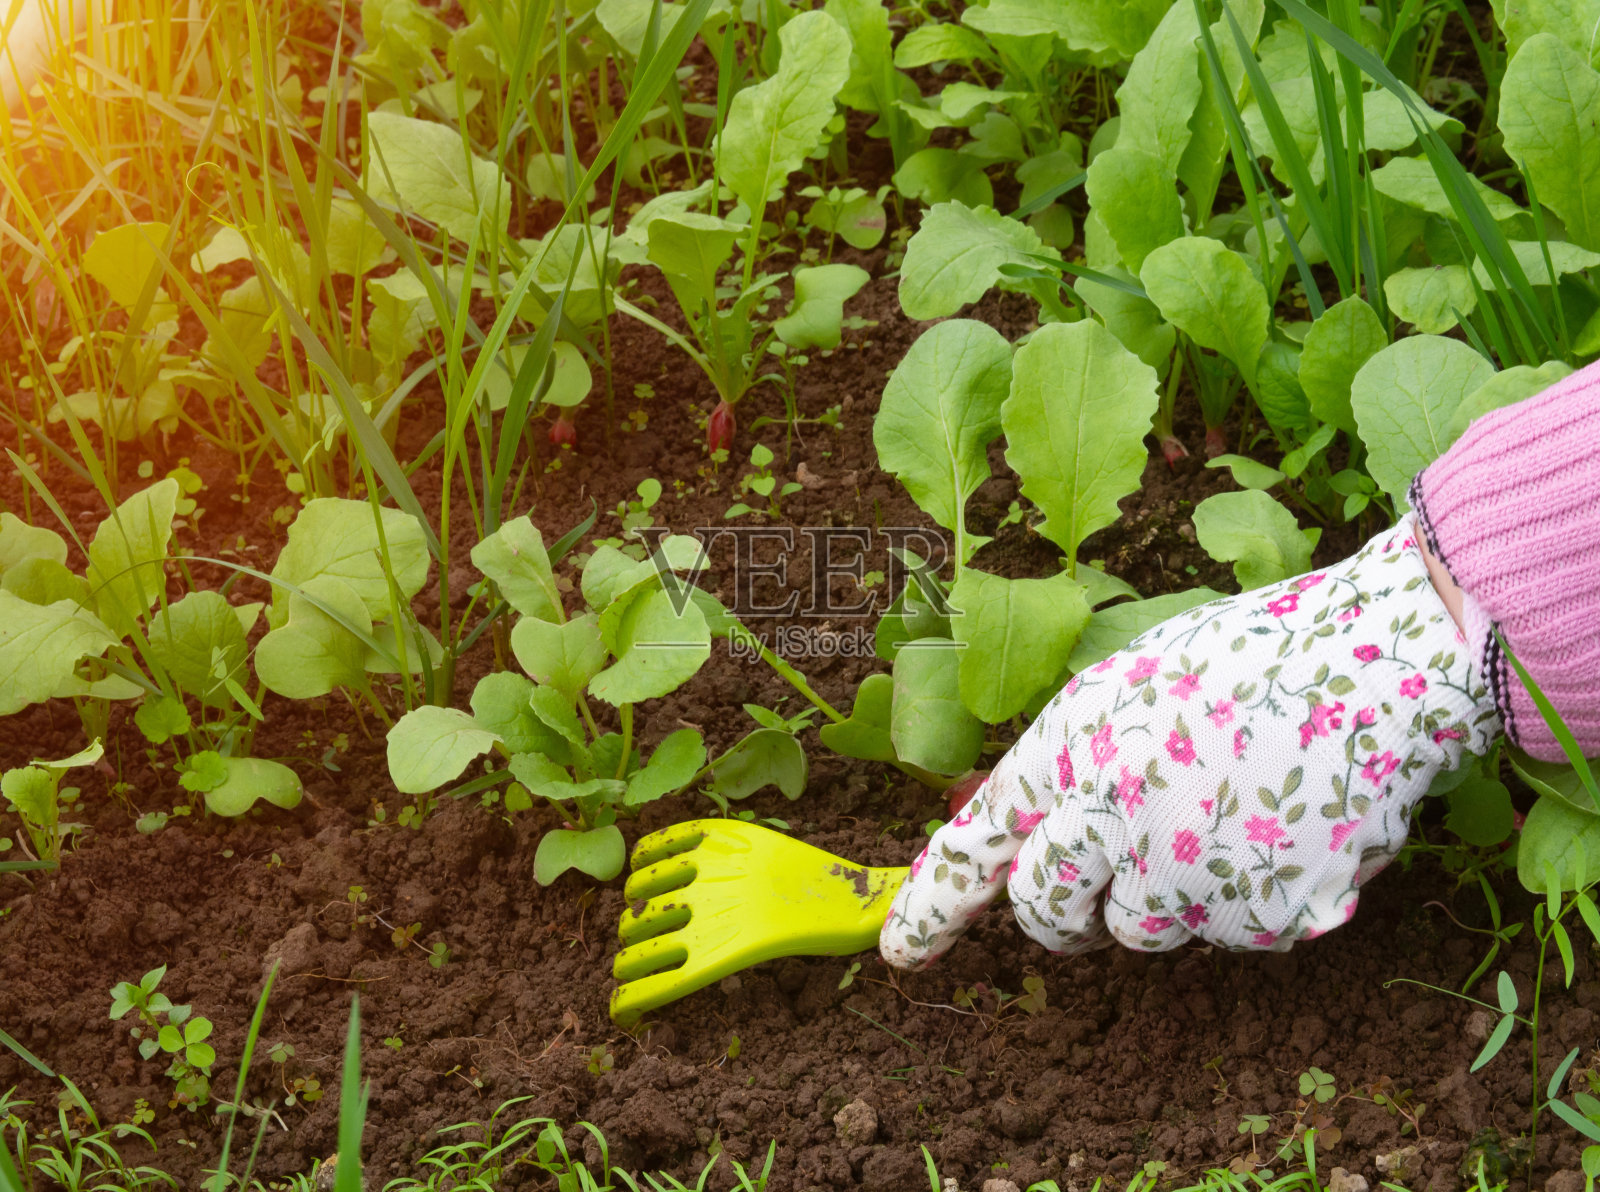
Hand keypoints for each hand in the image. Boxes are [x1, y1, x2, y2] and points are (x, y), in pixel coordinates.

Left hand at [880, 520, 1500, 968]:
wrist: (1379, 658)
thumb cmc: (1249, 659)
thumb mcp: (1129, 685)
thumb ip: (1072, 759)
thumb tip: (1032, 829)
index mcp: (1070, 747)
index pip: (975, 844)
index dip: (932, 906)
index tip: (899, 952)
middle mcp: (1111, 816)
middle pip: (1046, 912)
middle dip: (1059, 914)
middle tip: (1097, 886)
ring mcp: (1185, 874)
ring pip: (1136, 931)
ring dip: (1160, 898)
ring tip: (1218, 820)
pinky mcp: (1257, 919)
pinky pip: (1224, 934)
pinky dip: (1243, 901)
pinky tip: (1281, 833)